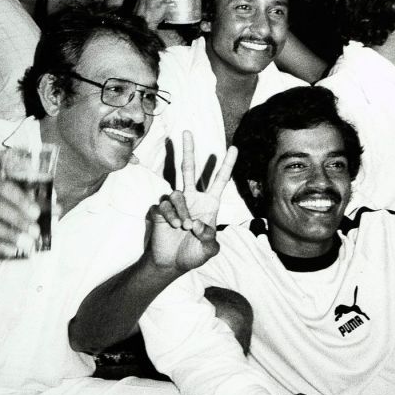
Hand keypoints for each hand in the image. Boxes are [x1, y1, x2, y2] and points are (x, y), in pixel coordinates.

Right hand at [0, 162, 40, 258]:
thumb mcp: (4, 198)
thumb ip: (29, 201)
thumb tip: (57, 208)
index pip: (3, 187)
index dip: (21, 200)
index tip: (36, 212)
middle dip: (18, 220)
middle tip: (35, 232)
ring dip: (9, 235)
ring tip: (27, 244)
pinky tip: (11, 251)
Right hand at [146, 131, 236, 272]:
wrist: (171, 263)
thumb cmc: (193, 255)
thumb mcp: (208, 250)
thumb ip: (209, 240)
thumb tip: (198, 224)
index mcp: (209, 204)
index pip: (219, 180)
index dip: (227, 164)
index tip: (234, 147)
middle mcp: (192, 198)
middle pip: (189, 169)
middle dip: (188, 150)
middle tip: (187, 131)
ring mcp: (176, 203)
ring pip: (177, 194)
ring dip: (181, 211)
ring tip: (183, 226)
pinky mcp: (161, 209)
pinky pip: (165, 205)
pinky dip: (170, 215)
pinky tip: (172, 226)